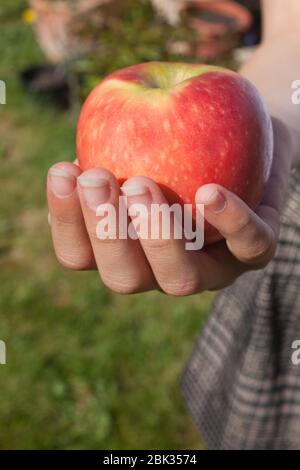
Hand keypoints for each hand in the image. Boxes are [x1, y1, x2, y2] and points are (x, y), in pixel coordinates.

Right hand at [47, 118, 292, 295]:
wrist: (240, 131)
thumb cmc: (178, 135)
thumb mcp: (139, 131)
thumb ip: (107, 147)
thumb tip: (69, 162)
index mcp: (127, 250)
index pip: (81, 256)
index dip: (66, 221)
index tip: (63, 170)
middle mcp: (163, 269)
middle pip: (124, 278)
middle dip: (105, 230)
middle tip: (98, 176)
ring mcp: (212, 267)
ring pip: (181, 279)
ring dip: (156, 234)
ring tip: (141, 181)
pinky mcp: (256, 250)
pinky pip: (249, 247)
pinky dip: (230, 222)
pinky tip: (208, 192)